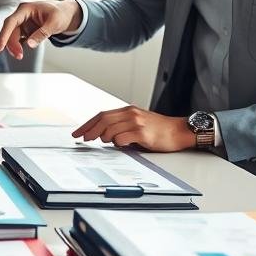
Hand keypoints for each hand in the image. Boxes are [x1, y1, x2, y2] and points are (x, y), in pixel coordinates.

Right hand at [0, 0, 83, 59]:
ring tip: (20, 56)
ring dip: (14, 47)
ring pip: (12, 36)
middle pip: (10, 31)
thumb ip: (42, 34)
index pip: (11, 22)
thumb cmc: (60, 14)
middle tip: (19, 56)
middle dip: (12, 44)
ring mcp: (22, 22)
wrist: (65, 14)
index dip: (4, 35)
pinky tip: (19, 52)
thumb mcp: (54, 23)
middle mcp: (21, 15)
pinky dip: (17, 46)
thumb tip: (29, 44)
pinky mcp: (24, 29)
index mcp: (26, 9)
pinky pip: (17, 39)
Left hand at [73, 107, 193, 151]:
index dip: (88, 124)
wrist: (179, 131)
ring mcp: (137, 123)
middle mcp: (131, 114)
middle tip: (83, 139)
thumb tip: (102, 135)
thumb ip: (121, 125)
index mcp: (128, 111)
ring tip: (104, 142)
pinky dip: (117, 142)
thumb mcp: (138, 122)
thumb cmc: (158, 129)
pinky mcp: (143, 133)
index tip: (77, 132)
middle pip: (103, 120)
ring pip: (110, 129)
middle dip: (90, 130)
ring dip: (103, 137)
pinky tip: (119, 144)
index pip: (102, 115)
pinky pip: (122, 138)